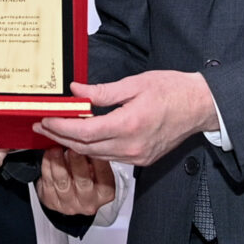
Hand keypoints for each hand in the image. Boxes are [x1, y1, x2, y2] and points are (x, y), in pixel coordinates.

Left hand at [38, 149, 117, 215]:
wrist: (71, 196)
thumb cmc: (87, 177)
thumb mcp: (97, 168)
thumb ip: (94, 157)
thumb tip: (86, 138)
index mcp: (106, 193)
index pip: (103, 174)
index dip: (96, 157)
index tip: (90, 142)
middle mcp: (89, 202)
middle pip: (83, 180)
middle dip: (76, 160)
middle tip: (72, 146)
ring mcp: (70, 204)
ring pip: (63, 182)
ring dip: (58, 162)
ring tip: (56, 148)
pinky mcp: (52, 203)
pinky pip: (48, 184)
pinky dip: (47, 167)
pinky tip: (48, 156)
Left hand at [40, 72, 219, 167]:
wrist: (200, 106)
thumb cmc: (172, 90)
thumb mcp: (135, 83)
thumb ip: (102, 91)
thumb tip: (76, 91)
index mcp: (129, 124)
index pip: (84, 132)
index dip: (61, 126)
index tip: (46, 118)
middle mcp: (131, 146)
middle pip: (85, 147)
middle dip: (60, 136)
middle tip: (43, 124)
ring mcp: (137, 156)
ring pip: (96, 154)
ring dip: (74, 144)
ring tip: (59, 129)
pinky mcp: (141, 159)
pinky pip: (110, 156)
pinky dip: (93, 148)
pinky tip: (84, 136)